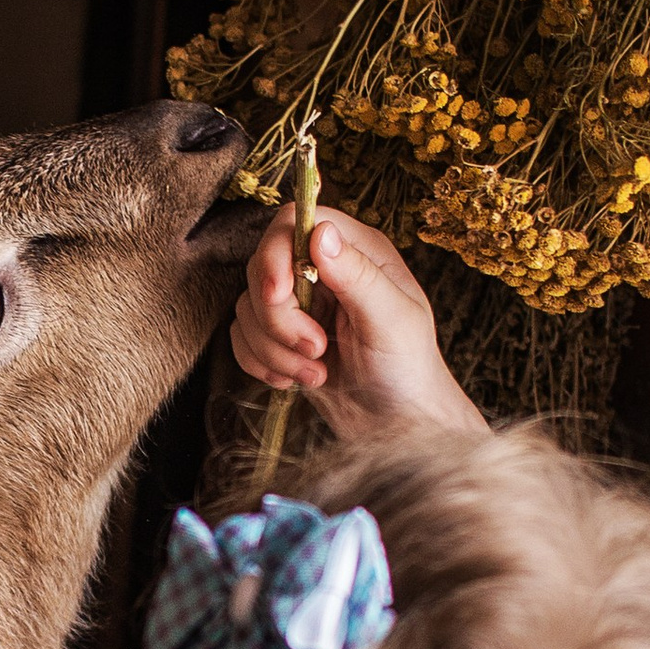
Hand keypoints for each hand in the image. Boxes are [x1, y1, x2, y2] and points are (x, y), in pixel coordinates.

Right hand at [231, 201, 486, 442]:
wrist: (396, 426)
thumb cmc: (408, 370)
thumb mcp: (392, 320)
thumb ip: (357, 274)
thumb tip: (321, 232)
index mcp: (356, 251)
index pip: (294, 222)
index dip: (275, 254)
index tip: (279, 295)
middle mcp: (323, 270)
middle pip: (262, 267)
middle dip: (279, 318)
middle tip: (317, 349)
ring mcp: (300, 304)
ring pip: (248, 306)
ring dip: (274, 349)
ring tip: (317, 374)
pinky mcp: (280, 337)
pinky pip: (241, 336)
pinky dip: (260, 363)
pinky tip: (295, 381)